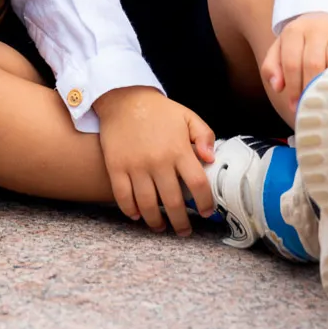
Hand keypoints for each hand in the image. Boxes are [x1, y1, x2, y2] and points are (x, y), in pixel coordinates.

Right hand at [94, 86, 216, 235]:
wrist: (123, 97)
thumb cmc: (158, 111)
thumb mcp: (187, 116)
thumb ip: (205, 135)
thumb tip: (211, 159)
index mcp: (179, 150)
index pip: (198, 185)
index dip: (205, 203)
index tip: (206, 212)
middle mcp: (158, 161)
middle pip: (173, 203)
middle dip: (181, 223)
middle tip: (184, 231)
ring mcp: (135, 166)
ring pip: (148, 205)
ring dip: (156, 222)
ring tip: (161, 227)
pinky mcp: (116, 167)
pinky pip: (123, 197)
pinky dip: (130, 211)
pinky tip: (137, 215)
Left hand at [262, 12, 327, 119]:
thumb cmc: (304, 42)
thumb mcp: (282, 49)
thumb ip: (272, 67)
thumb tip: (277, 87)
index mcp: (295, 30)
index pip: (291, 62)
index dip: (293, 87)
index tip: (294, 105)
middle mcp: (318, 27)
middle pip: (313, 63)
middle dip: (310, 89)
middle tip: (311, 107)